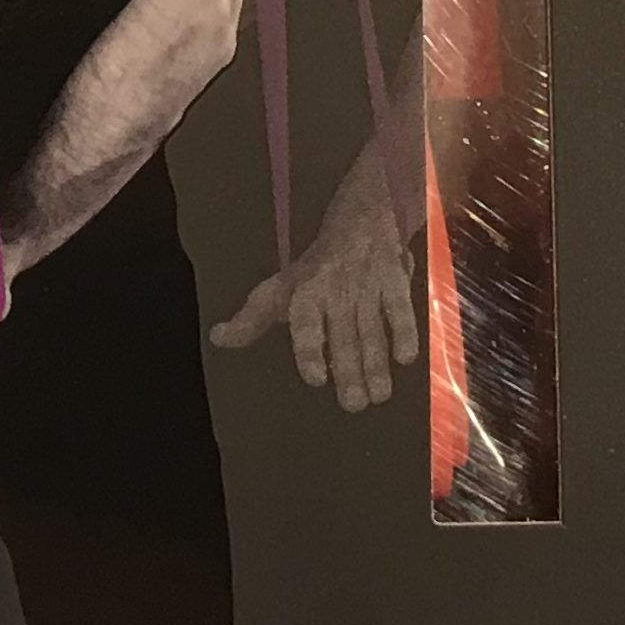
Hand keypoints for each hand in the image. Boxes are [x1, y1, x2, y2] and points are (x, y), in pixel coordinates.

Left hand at [213, 178, 420, 412]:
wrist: (361, 220)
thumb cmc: (314, 268)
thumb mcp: (279, 288)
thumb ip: (250, 319)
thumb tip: (217, 338)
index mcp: (305, 293)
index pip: (305, 322)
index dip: (310, 350)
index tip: (316, 379)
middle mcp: (335, 291)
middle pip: (343, 336)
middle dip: (349, 371)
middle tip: (354, 405)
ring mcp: (367, 286)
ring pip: (371, 330)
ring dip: (376, 364)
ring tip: (379, 396)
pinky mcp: (394, 281)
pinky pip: (400, 309)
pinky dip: (405, 332)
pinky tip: (407, 359)